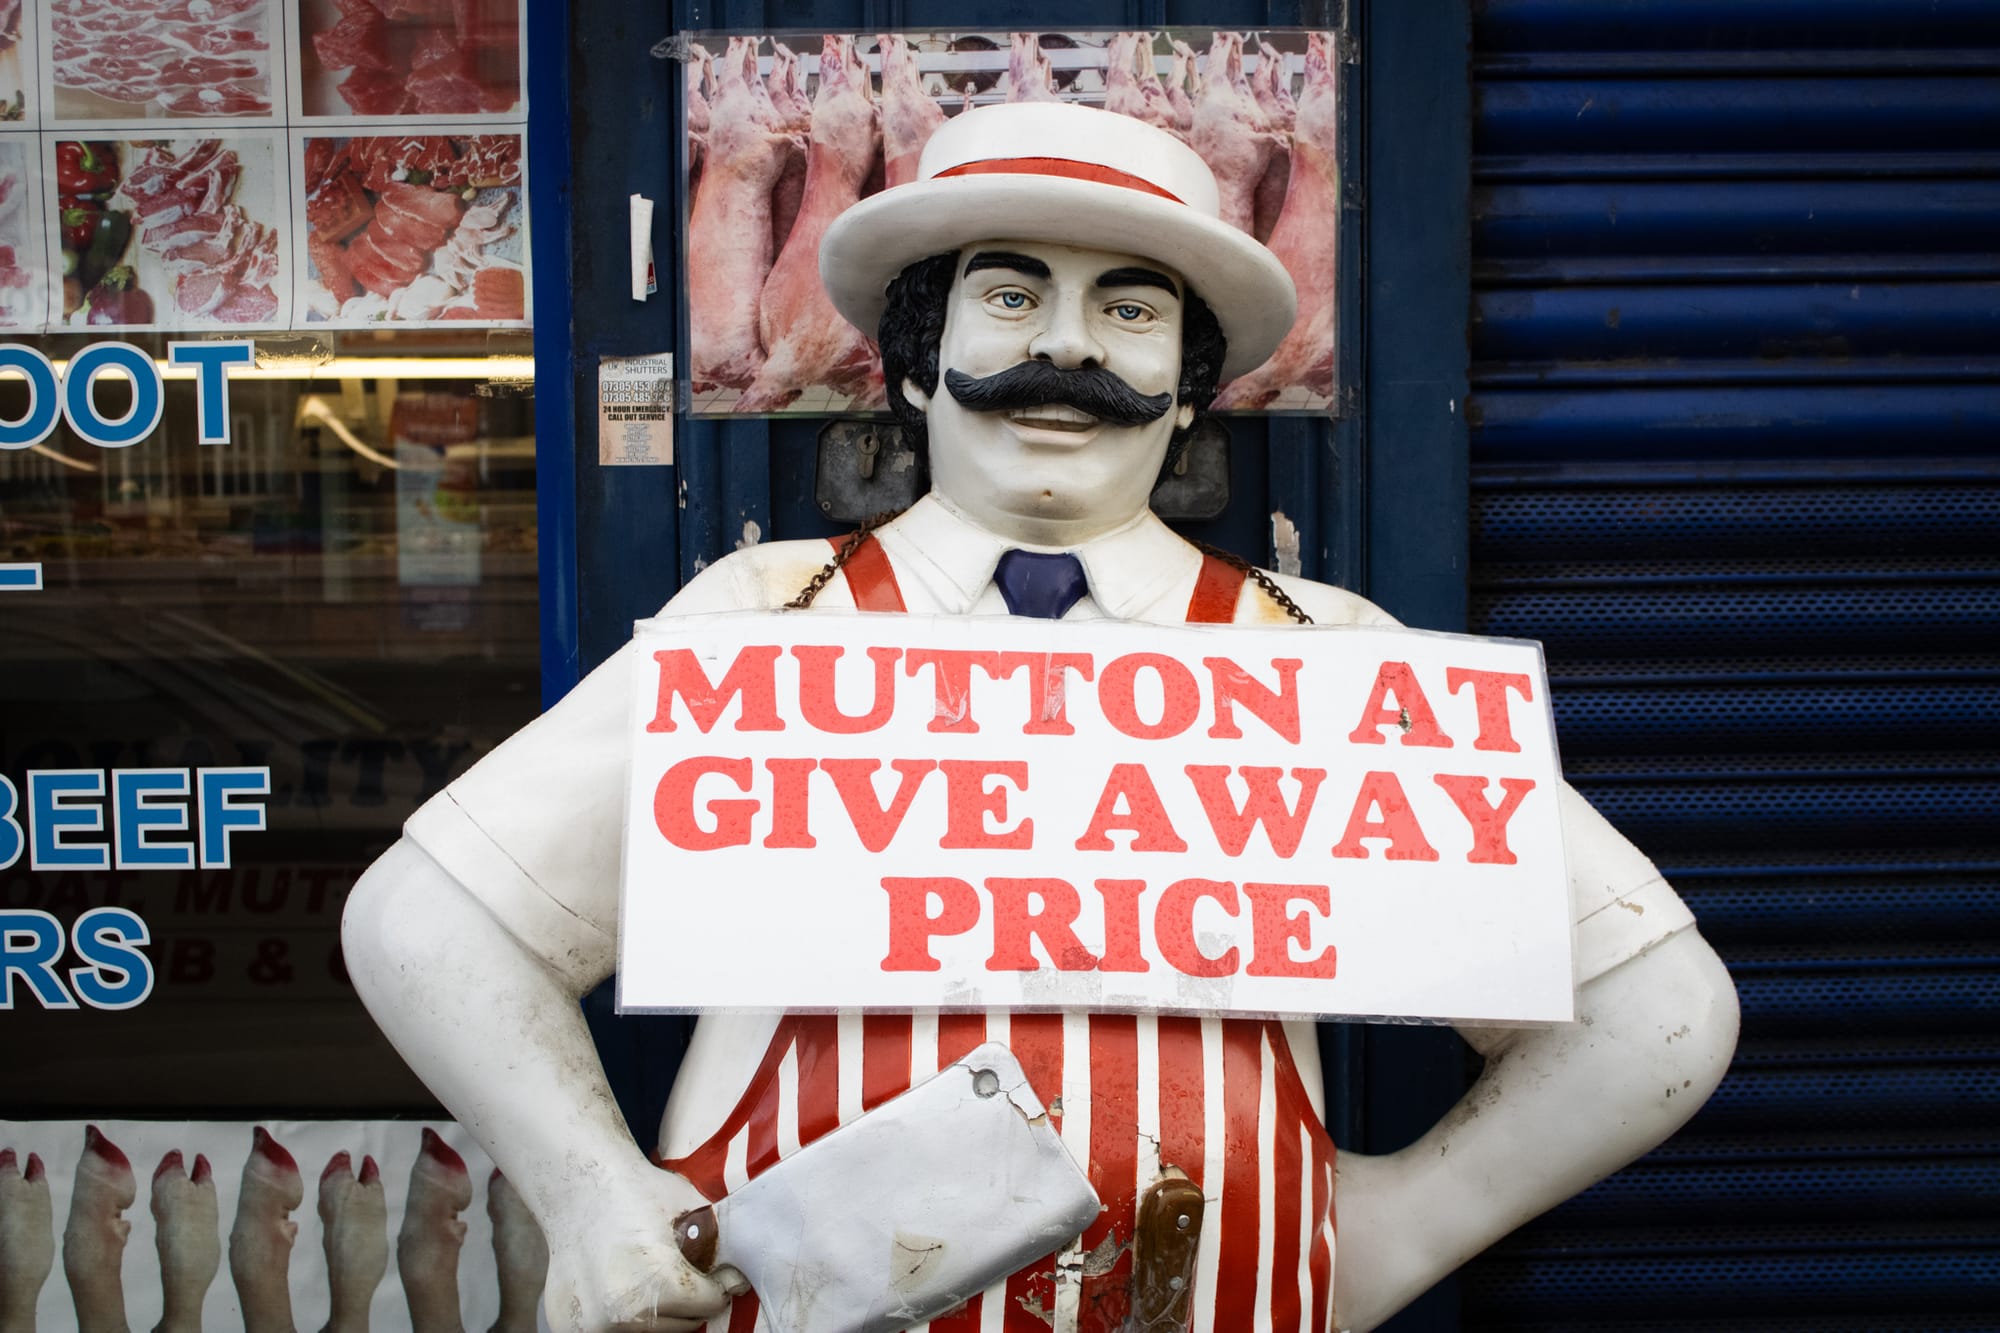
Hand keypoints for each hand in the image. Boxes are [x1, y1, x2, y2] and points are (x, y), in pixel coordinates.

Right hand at [540, 1167, 733, 1332]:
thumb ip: (716, 1247)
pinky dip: (624, 1319)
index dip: (718, 1285)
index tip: (718, 1276)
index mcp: (658, 1284)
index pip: (709, 1305)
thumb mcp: (690, 1209)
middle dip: (688, 1302)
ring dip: (658, 1314)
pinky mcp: (570, 1327)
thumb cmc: (636, 1191)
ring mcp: (590, 1325)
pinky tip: (625, 1288)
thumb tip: (738, 1278)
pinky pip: (614, 1331)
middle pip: (681, 1325)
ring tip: (651, 1280)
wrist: (579, 1189)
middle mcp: (622, 1314)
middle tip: (682, 1276)